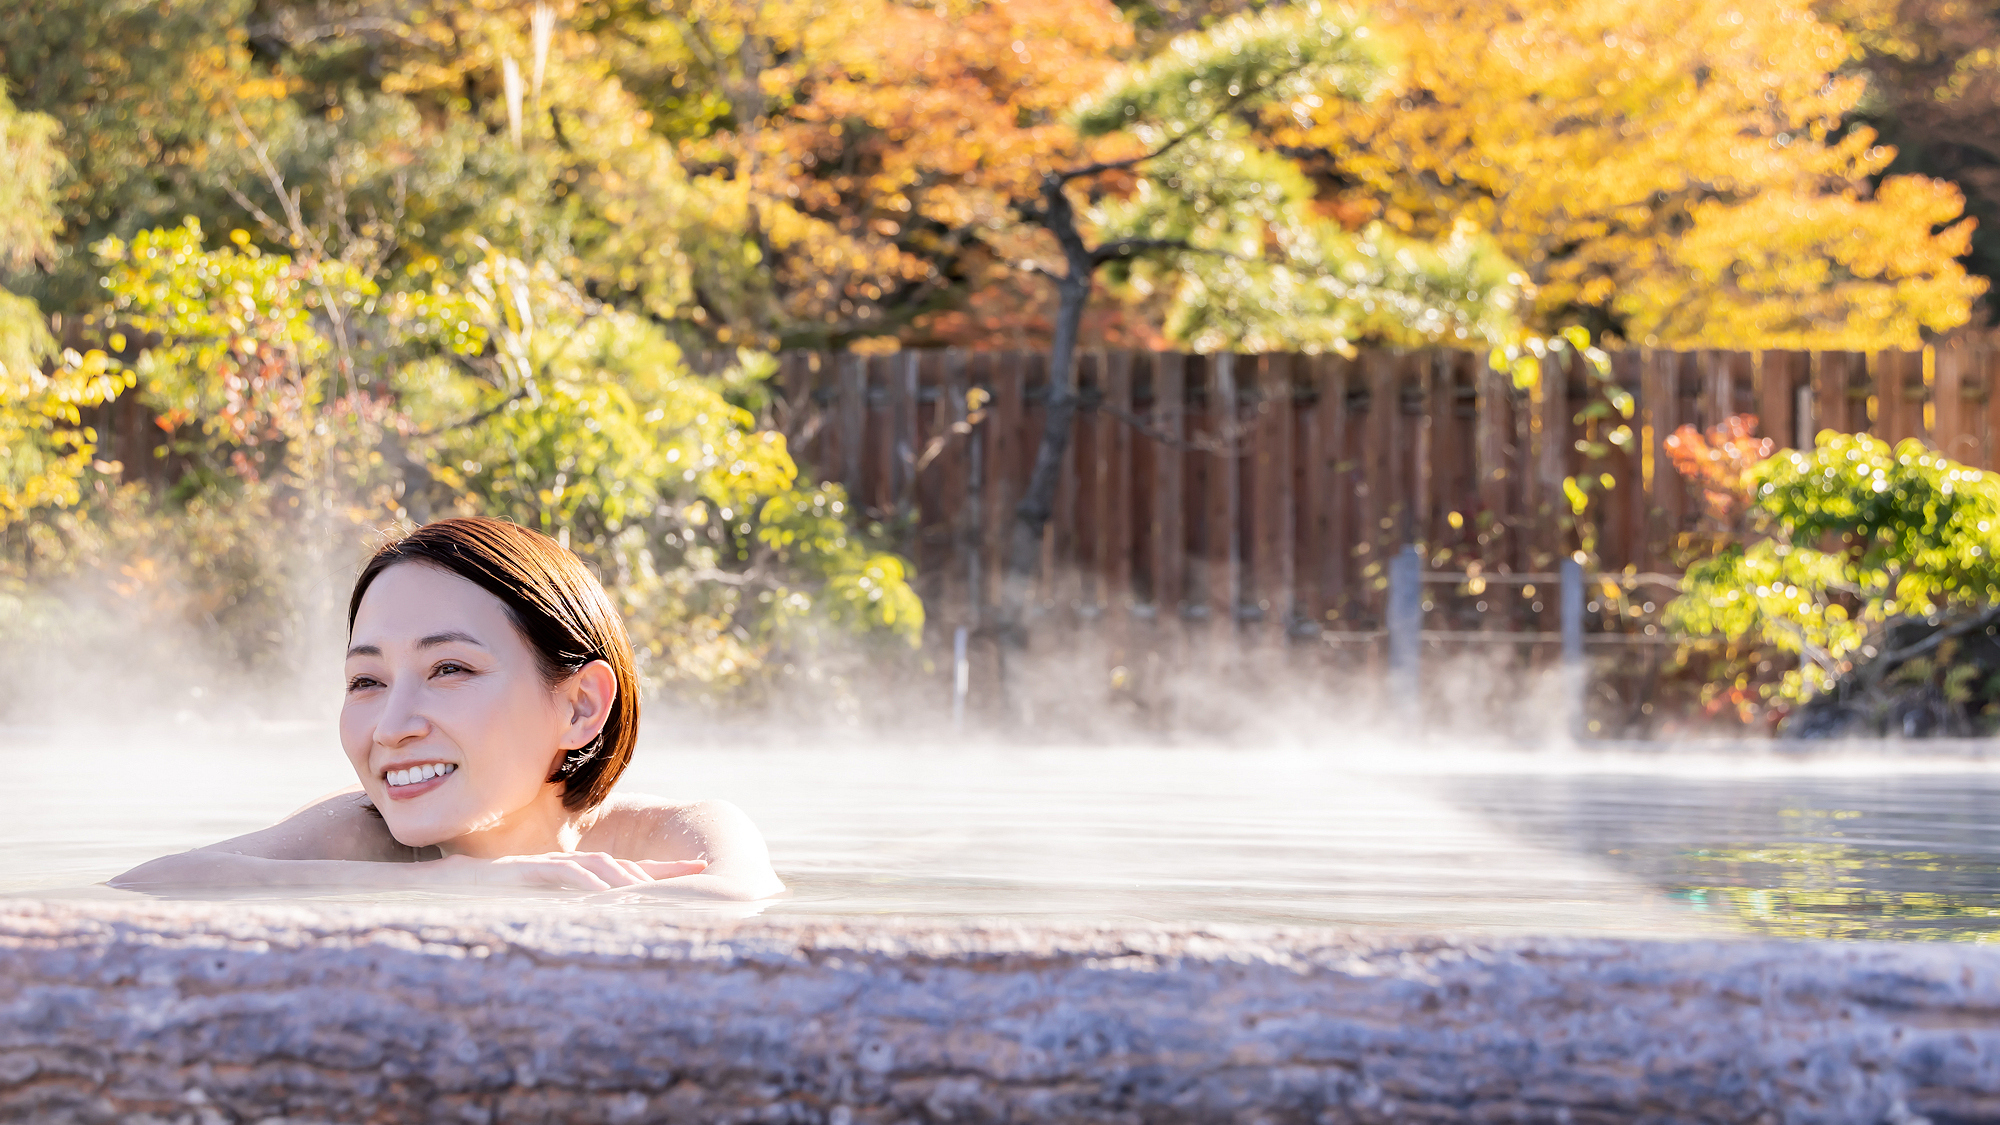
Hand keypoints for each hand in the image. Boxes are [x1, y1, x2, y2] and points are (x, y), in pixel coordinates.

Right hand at [425, 851, 706, 890]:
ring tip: (656, 887)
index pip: (627, 871)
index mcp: (576, 876)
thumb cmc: (494, 899)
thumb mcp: (541, 908)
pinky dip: (585, 882)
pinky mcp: (527, 871)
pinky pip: (562, 874)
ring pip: (598, 866)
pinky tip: (604, 890)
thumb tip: (601, 924)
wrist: (447, 884)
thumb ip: (569, 910)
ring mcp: (549, 866)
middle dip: (663, 869)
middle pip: (624, 865)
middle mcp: (568, 865)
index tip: (699, 871)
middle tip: (700, 871)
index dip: (663, 871)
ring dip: (629, 876)